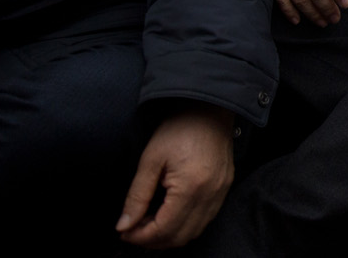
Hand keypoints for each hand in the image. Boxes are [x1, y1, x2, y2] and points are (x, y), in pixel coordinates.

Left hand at [116, 105, 235, 247]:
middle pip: (179, 237)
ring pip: (194, 232)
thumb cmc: (178, 128)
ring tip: (149, 222)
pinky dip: (185, 225)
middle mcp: (210, 195)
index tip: (123, 231)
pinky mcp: (224, 188)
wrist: (209, 107)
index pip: (163, 229)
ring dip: (169, 235)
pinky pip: (205, 220)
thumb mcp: (150, 160)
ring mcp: (220, 193)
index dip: (140, 236)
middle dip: (152, 240)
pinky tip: (169, 214)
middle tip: (133, 229)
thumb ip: (137, 196)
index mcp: (191, 187)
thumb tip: (124, 226)